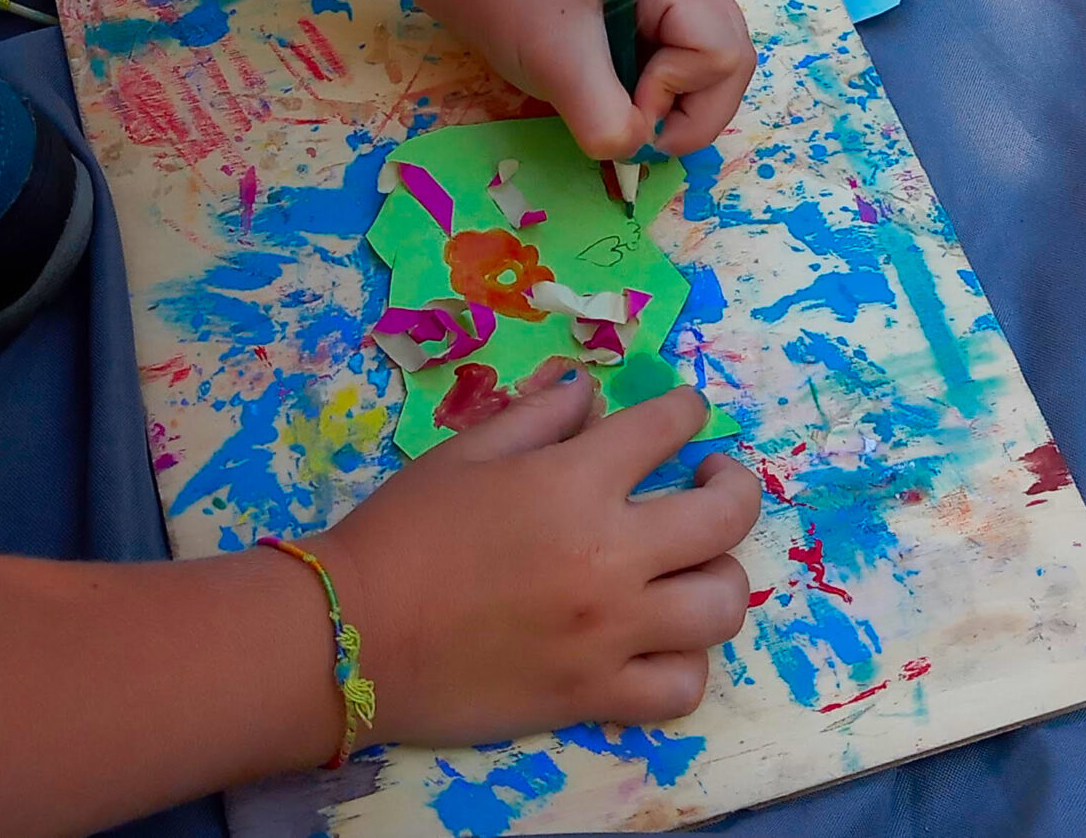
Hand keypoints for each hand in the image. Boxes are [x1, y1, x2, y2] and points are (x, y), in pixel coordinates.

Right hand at [312, 383, 759, 744]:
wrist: (352, 635)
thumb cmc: (401, 533)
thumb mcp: (464, 451)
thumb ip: (538, 415)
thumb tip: (589, 391)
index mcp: (575, 480)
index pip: (667, 426)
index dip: (686, 410)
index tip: (685, 415)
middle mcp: (610, 554)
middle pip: (726, 517)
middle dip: (733, 485)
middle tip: (711, 482)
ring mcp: (610, 632)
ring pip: (722, 606)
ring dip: (719, 576)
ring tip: (694, 565)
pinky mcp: (595, 695)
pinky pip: (682, 687)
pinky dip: (685, 662)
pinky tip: (663, 640)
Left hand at [458, 0, 756, 158]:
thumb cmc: (517, 5)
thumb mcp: (556, 64)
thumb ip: (603, 116)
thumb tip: (636, 149)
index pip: (720, 53)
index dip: (677, 92)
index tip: (624, 102)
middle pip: (731, 66)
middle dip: (689, 112)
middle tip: (634, 124)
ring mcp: (686, 0)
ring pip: (716, 76)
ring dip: (677, 108)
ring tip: (625, 106)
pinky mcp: (671, 22)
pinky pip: (693, 74)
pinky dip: (664, 99)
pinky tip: (625, 91)